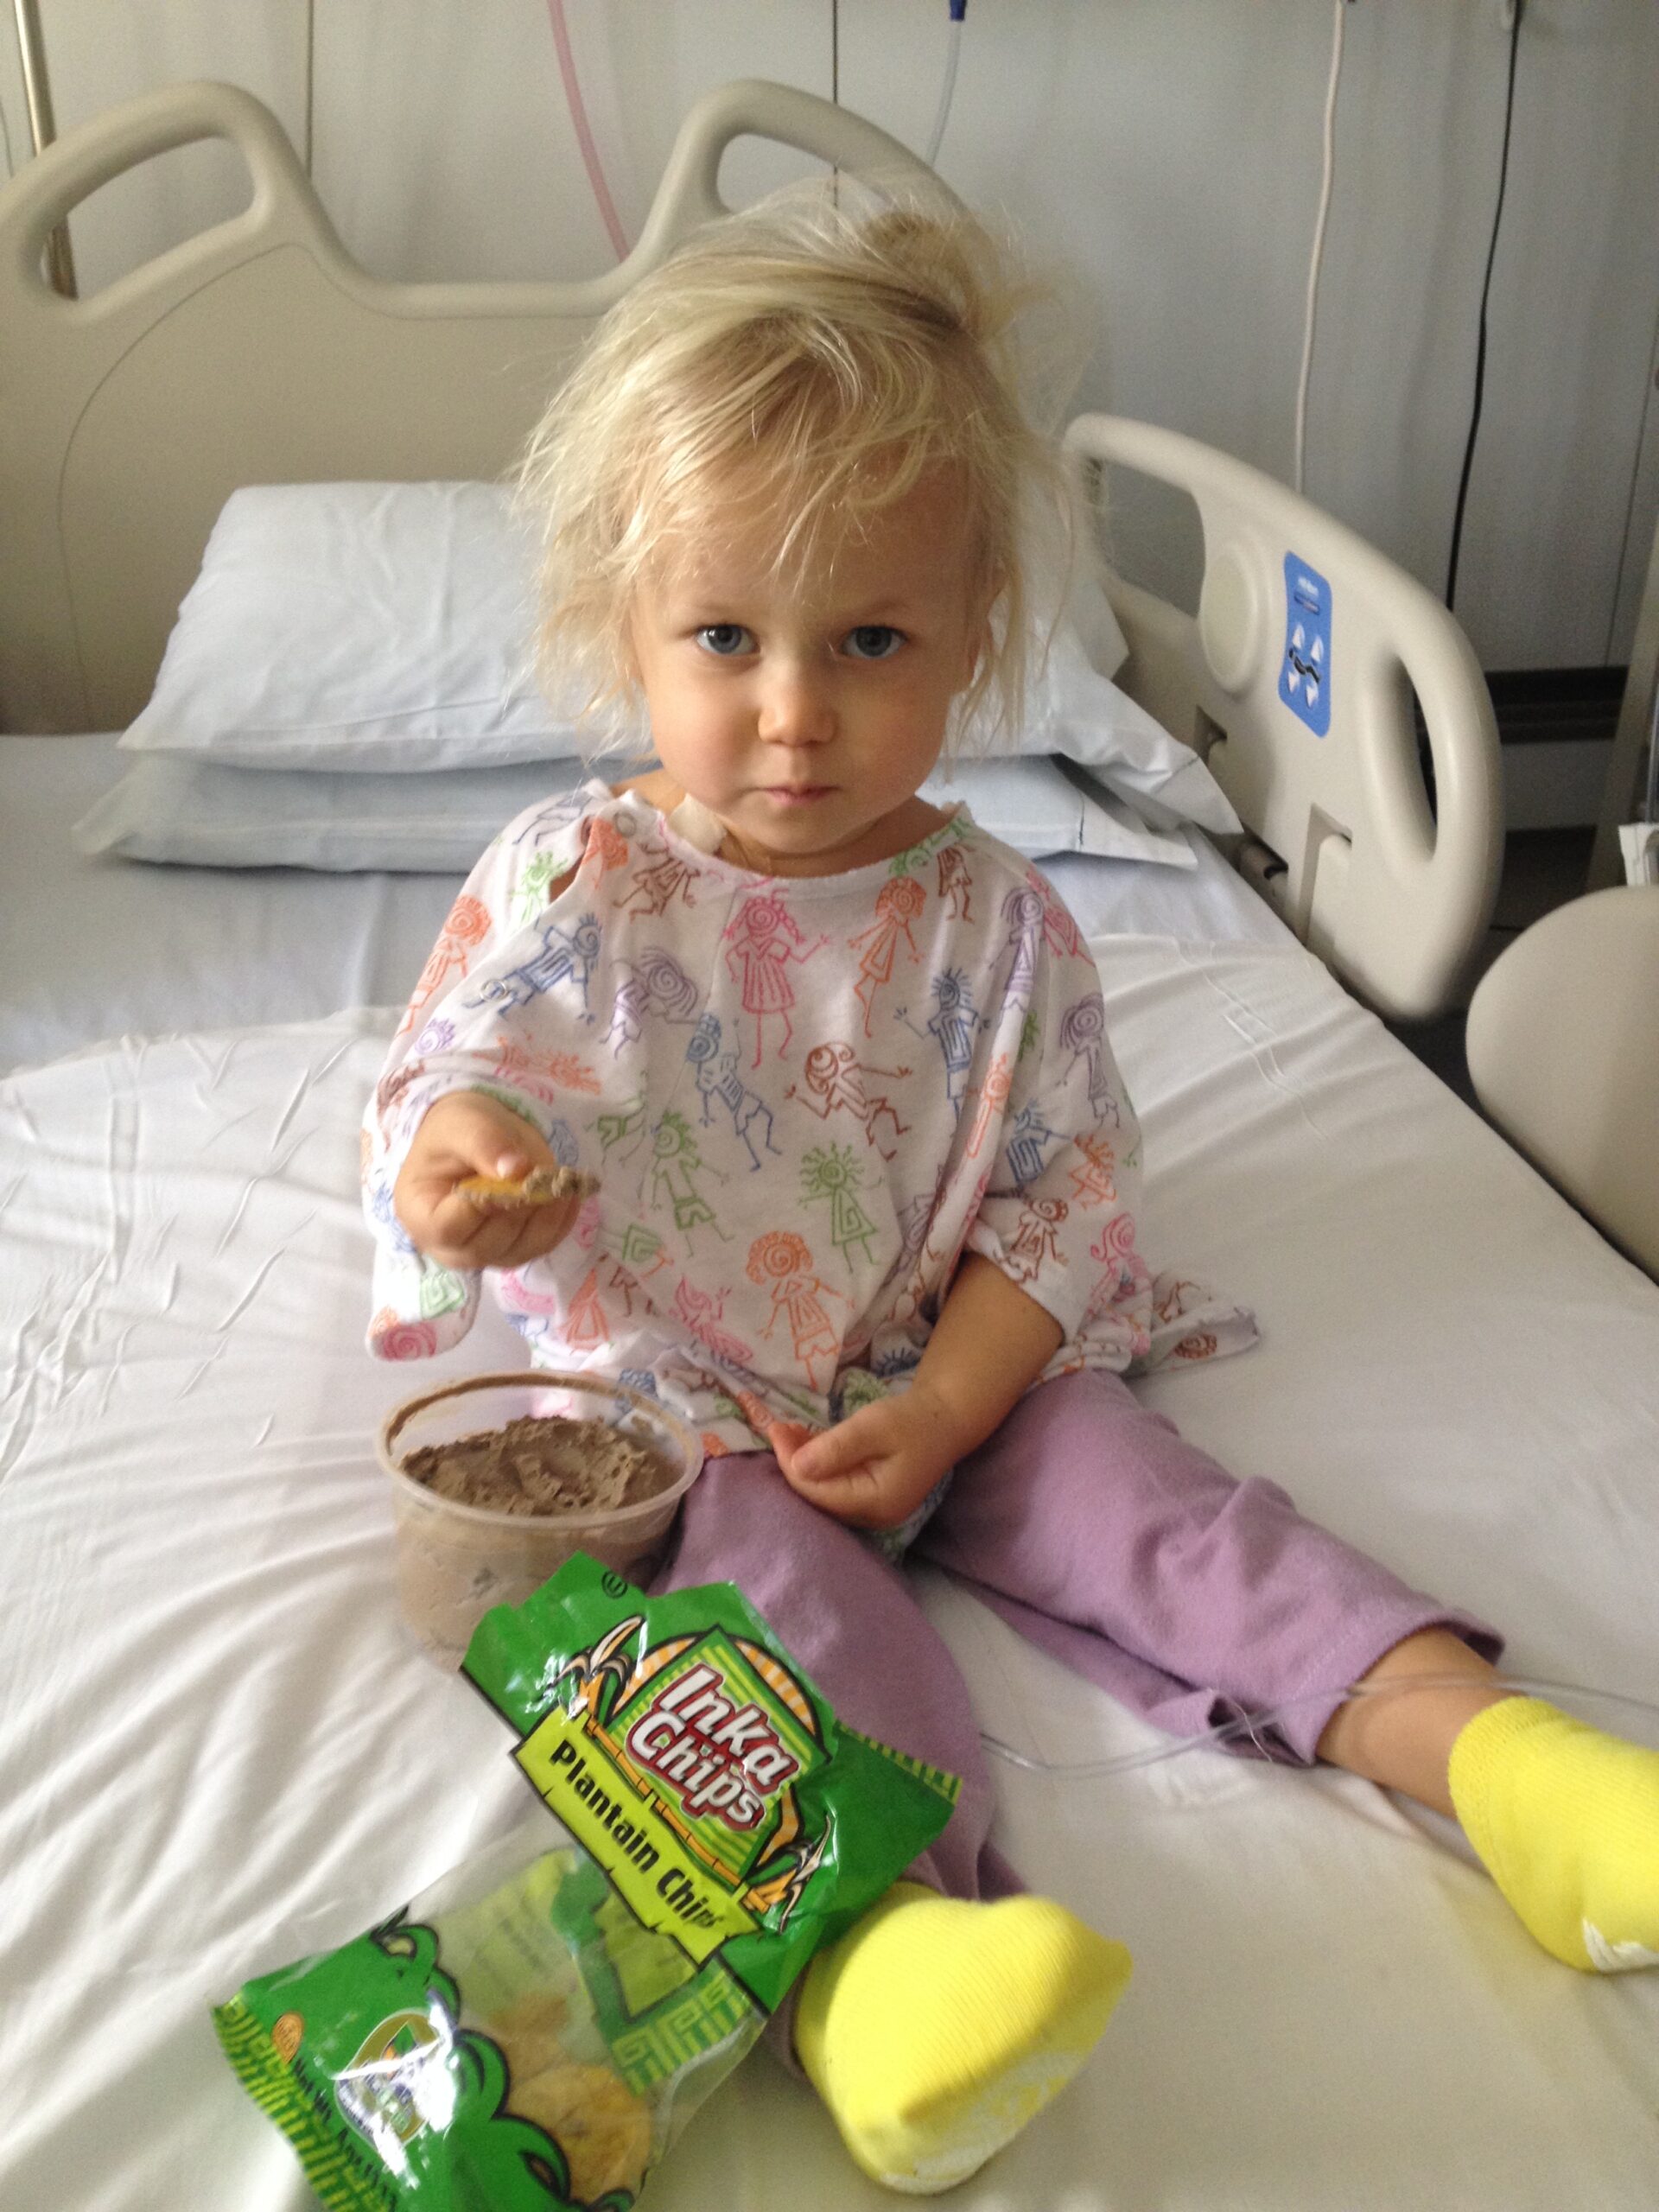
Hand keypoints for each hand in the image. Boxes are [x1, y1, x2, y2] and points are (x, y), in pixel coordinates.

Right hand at [393, 1092, 583, 1271]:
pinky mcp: (512, 1249)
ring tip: (562, 1183)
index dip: (481, 1208)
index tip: (510, 1177)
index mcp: (419, 1212)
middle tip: (544, 1176)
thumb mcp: (464, 1122)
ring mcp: (481, 1252)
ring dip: (547, 1218)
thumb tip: (516, 1170)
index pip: (447, 1228)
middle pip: (486, 1246)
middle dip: (520, 1211)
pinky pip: (540, 1246)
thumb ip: (485, 1143)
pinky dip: (560, 1223)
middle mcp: (446, 1244)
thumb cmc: (457, 1128)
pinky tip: (569, 1195)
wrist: (473, 1136)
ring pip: (519, 1251)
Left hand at [767, 1382, 963, 1531]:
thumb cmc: (913, 1420)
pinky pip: (836, 1486)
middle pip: (819, 1497)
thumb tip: (797, 1466)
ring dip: (804, 1463)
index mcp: (876, 1502)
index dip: (791, 1463)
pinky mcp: (870, 1498)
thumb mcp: (874, 1426)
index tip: (775, 1430)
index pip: (819, 1492)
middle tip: (777, 1429)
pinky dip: (820, 1465)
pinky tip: (807, 1441)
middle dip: (793, 1464)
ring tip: (788, 1431)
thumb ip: (836, 1447)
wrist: (946, 1419)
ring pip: (825, 1492)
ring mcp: (872, 1510)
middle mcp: (873, 1516)